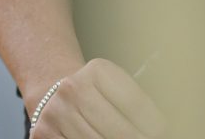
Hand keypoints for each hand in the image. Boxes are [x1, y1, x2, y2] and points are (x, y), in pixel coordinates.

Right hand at [27, 60, 165, 138]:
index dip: (156, 127)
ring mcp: (55, 112)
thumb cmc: (97, 96)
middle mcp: (72, 88)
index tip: (161, 132)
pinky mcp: (43, 133)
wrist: (54, 93)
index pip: (137, 107)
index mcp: (98, 70)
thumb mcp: (119, 89)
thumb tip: (161, 131)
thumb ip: (141, 108)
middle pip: (121, 133)